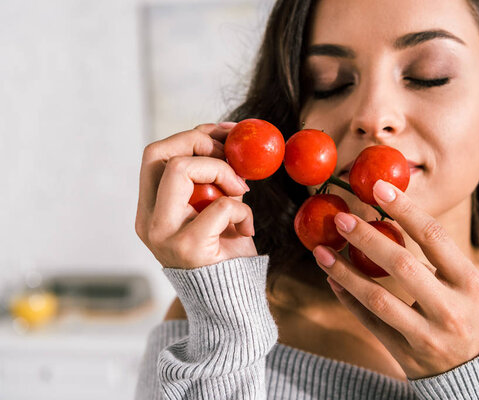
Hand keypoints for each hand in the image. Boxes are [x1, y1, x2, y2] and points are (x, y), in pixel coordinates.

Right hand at [135, 123, 256, 268]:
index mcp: (151, 210)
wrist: (231, 304)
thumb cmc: (225, 255)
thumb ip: (212, 181)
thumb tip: (228, 139)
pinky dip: (242, 209)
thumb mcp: (216, 210)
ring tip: (242, 192)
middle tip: (232, 158)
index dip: (191, 136)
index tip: (226, 134)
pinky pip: (219, 205)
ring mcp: (164, 235)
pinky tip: (247, 227)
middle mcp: (149, 221)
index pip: (155, 155)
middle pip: (159, 153)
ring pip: (180, 169)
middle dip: (201, 143)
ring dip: (222, 172)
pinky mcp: (188, 248)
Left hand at [312, 179, 478, 378]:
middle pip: (401, 265)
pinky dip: (348, 298)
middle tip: (340, 219)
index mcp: (469, 283)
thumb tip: (391, 219)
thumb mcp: (468, 285)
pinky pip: (369, 321)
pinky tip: (332, 279)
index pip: (434, 237)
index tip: (379, 188)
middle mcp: (450, 309)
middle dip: (367, 238)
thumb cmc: (470, 315)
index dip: (404, 209)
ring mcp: (426, 335)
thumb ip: (437, 257)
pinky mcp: (405, 354)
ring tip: (322, 252)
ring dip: (345, 272)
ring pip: (377, 298)